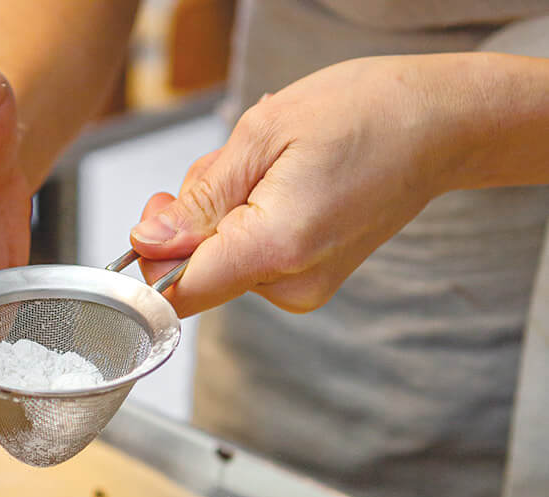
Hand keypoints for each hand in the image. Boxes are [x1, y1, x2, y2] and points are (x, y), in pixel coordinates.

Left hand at [128, 55, 474, 316]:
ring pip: (220, 266)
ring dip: (220, 218)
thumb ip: (199, 199)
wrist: (439, 125)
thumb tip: (147, 241)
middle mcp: (290, 285)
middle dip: (189, 224)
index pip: (179, 292)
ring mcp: (302, 291)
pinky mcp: (307, 284)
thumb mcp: (263, 133)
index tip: (154, 219)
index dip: (149, 261)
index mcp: (275, 248)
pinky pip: (248, 263)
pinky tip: (279, 190)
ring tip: (268, 171)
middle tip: (224, 169)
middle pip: (196, 277)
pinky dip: (245, 227)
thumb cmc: (365, 113)